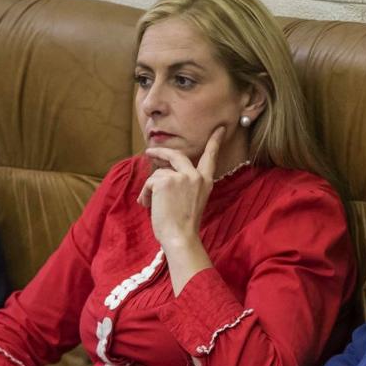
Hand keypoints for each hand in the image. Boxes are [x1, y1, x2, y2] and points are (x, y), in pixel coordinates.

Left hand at [139, 127, 222, 250]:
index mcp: (206, 182)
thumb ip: (184, 185)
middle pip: (177, 155)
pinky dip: (145, 194)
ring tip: (149, 203)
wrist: (180, 237)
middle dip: (161, 152)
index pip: (210, 157)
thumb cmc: (183, 226)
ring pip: (159, 173)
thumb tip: (162, 173)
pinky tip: (147, 204)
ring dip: (150, 188)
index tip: (219, 129)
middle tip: (150, 152)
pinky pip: (150, 181)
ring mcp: (181, 177)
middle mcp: (195, 176)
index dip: (214, 142)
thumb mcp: (191, 201)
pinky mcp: (165, 180)